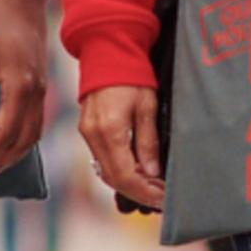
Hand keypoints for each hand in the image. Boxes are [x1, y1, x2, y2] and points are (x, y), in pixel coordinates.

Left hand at [0, 0, 52, 178]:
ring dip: (12, 155)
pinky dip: (22, 141)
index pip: (6, 132)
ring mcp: (42, 90)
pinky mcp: (41, 86)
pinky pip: (36, 123)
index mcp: (20, 85)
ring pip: (33, 135)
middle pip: (22, 140)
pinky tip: (8, 145)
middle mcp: (36, 92)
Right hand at [79, 83, 164, 212]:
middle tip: (161, 197)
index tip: (163, 198)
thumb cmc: (132, 75)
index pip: (124, 175)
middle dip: (138, 192)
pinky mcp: (87, 130)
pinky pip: (101, 159)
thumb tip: (152, 173)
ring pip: (106, 171)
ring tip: (153, 186)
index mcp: (109, 131)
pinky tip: (137, 171)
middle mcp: (93, 135)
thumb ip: (148, 142)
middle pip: (113, 179)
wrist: (108, 51)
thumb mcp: (147, 107)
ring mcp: (87, 133)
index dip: (144, 191)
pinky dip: (119, 170)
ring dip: (129, 184)